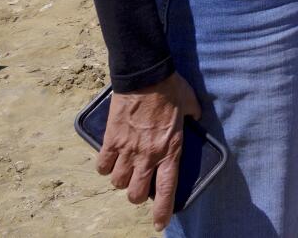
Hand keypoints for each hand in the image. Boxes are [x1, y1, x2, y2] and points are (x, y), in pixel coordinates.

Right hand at [96, 73, 201, 230]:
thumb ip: (192, 116)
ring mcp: (127, 149)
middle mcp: (148, 155)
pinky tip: (110, 160)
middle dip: (136, 195)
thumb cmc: (170, 88)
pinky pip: (102, 165)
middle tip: (139, 185)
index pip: (165, 190)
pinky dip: (104, 167)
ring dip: (121, 180)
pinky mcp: (111, 140)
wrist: (145, 74)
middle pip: (135, 193)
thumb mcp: (190, 104)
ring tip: (125, 170)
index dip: (161, 211)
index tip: (159, 224)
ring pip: (117, 182)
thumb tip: (195, 119)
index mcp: (170, 150)